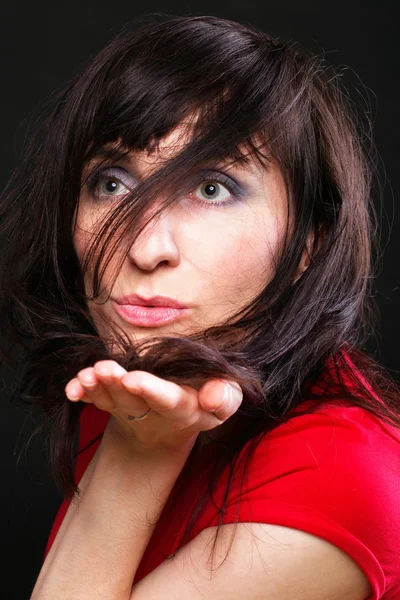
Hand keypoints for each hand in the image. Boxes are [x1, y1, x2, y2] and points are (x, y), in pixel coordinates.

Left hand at [65, 360, 242, 452]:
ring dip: (97, 387)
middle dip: (116, 385)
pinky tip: (73, 387)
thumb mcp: (226, 398)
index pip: (169, 400)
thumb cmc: (206, 397)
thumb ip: (226, 396)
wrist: (177, 418)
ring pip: (110, 400)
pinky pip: (94, 399)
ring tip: (88, 374)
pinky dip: (82, 392)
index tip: (133, 379)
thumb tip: (213, 396)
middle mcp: (153, 412)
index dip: (151, 391)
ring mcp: (129, 409)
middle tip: (104, 369)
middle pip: (132, 401)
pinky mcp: (112, 403)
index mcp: (184, 409)